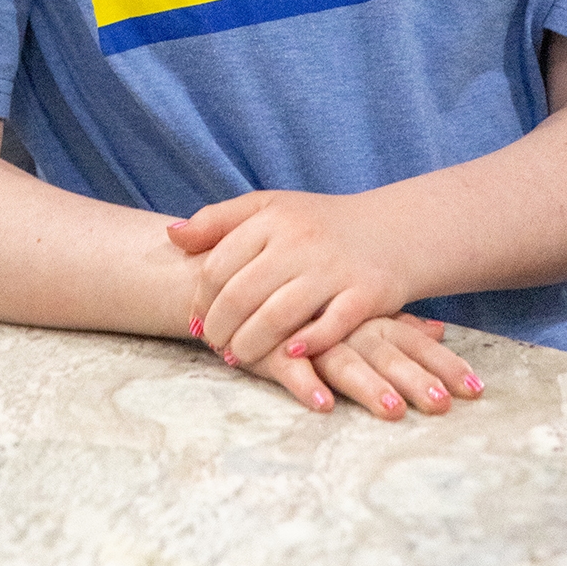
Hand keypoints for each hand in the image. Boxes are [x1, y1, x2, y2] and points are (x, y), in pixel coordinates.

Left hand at [171, 189, 411, 365]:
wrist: (394, 230)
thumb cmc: (319, 224)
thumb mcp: (268, 207)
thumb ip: (218, 220)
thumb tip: (172, 236)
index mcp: (270, 219)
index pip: (218, 267)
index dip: (201, 300)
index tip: (195, 321)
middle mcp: (300, 242)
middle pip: (242, 295)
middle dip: (220, 328)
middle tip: (212, 346)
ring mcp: (334, 269)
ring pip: (279, 315)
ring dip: (251, 344)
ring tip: (237, 358)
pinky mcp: (368, 294)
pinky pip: (332, 326)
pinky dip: (306, 344)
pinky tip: (286, 355)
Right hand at [232, 312, 483, 418]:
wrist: (220, 274)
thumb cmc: (291, 291)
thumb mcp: (344, 300)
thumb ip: (390, 315)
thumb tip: (438, 326)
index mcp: (361, 313)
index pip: (410, 339)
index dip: (442, 362)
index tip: (476, 389)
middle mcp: (339, 325)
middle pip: (384, 354)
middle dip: (414, 380)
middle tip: (443, 406)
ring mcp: (303, 334)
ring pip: (341, 362)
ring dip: (367, 387)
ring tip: (392, 412)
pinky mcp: (266, 346)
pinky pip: (287, 367)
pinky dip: (304, 384)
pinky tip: (321, 404)